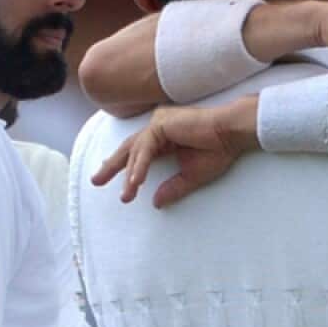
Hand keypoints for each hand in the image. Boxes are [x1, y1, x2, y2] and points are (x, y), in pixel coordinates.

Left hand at [92, 97, 256, 206]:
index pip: (138, 152)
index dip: (124, 167)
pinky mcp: (161, 123)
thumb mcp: (191, 176)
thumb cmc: (217, 151)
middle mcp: (158, 126)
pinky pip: (145, 148)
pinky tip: (136, 182)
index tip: (111, 181)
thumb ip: (172, 188)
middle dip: (112, 166)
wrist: (232, 134)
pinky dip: (140, 166)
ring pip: (136, 151)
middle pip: (129, 148)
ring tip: (126, 196)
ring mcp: (158, 122)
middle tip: (96, 181)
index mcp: (164, 136)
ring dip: (130, 175)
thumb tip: (156, 204)